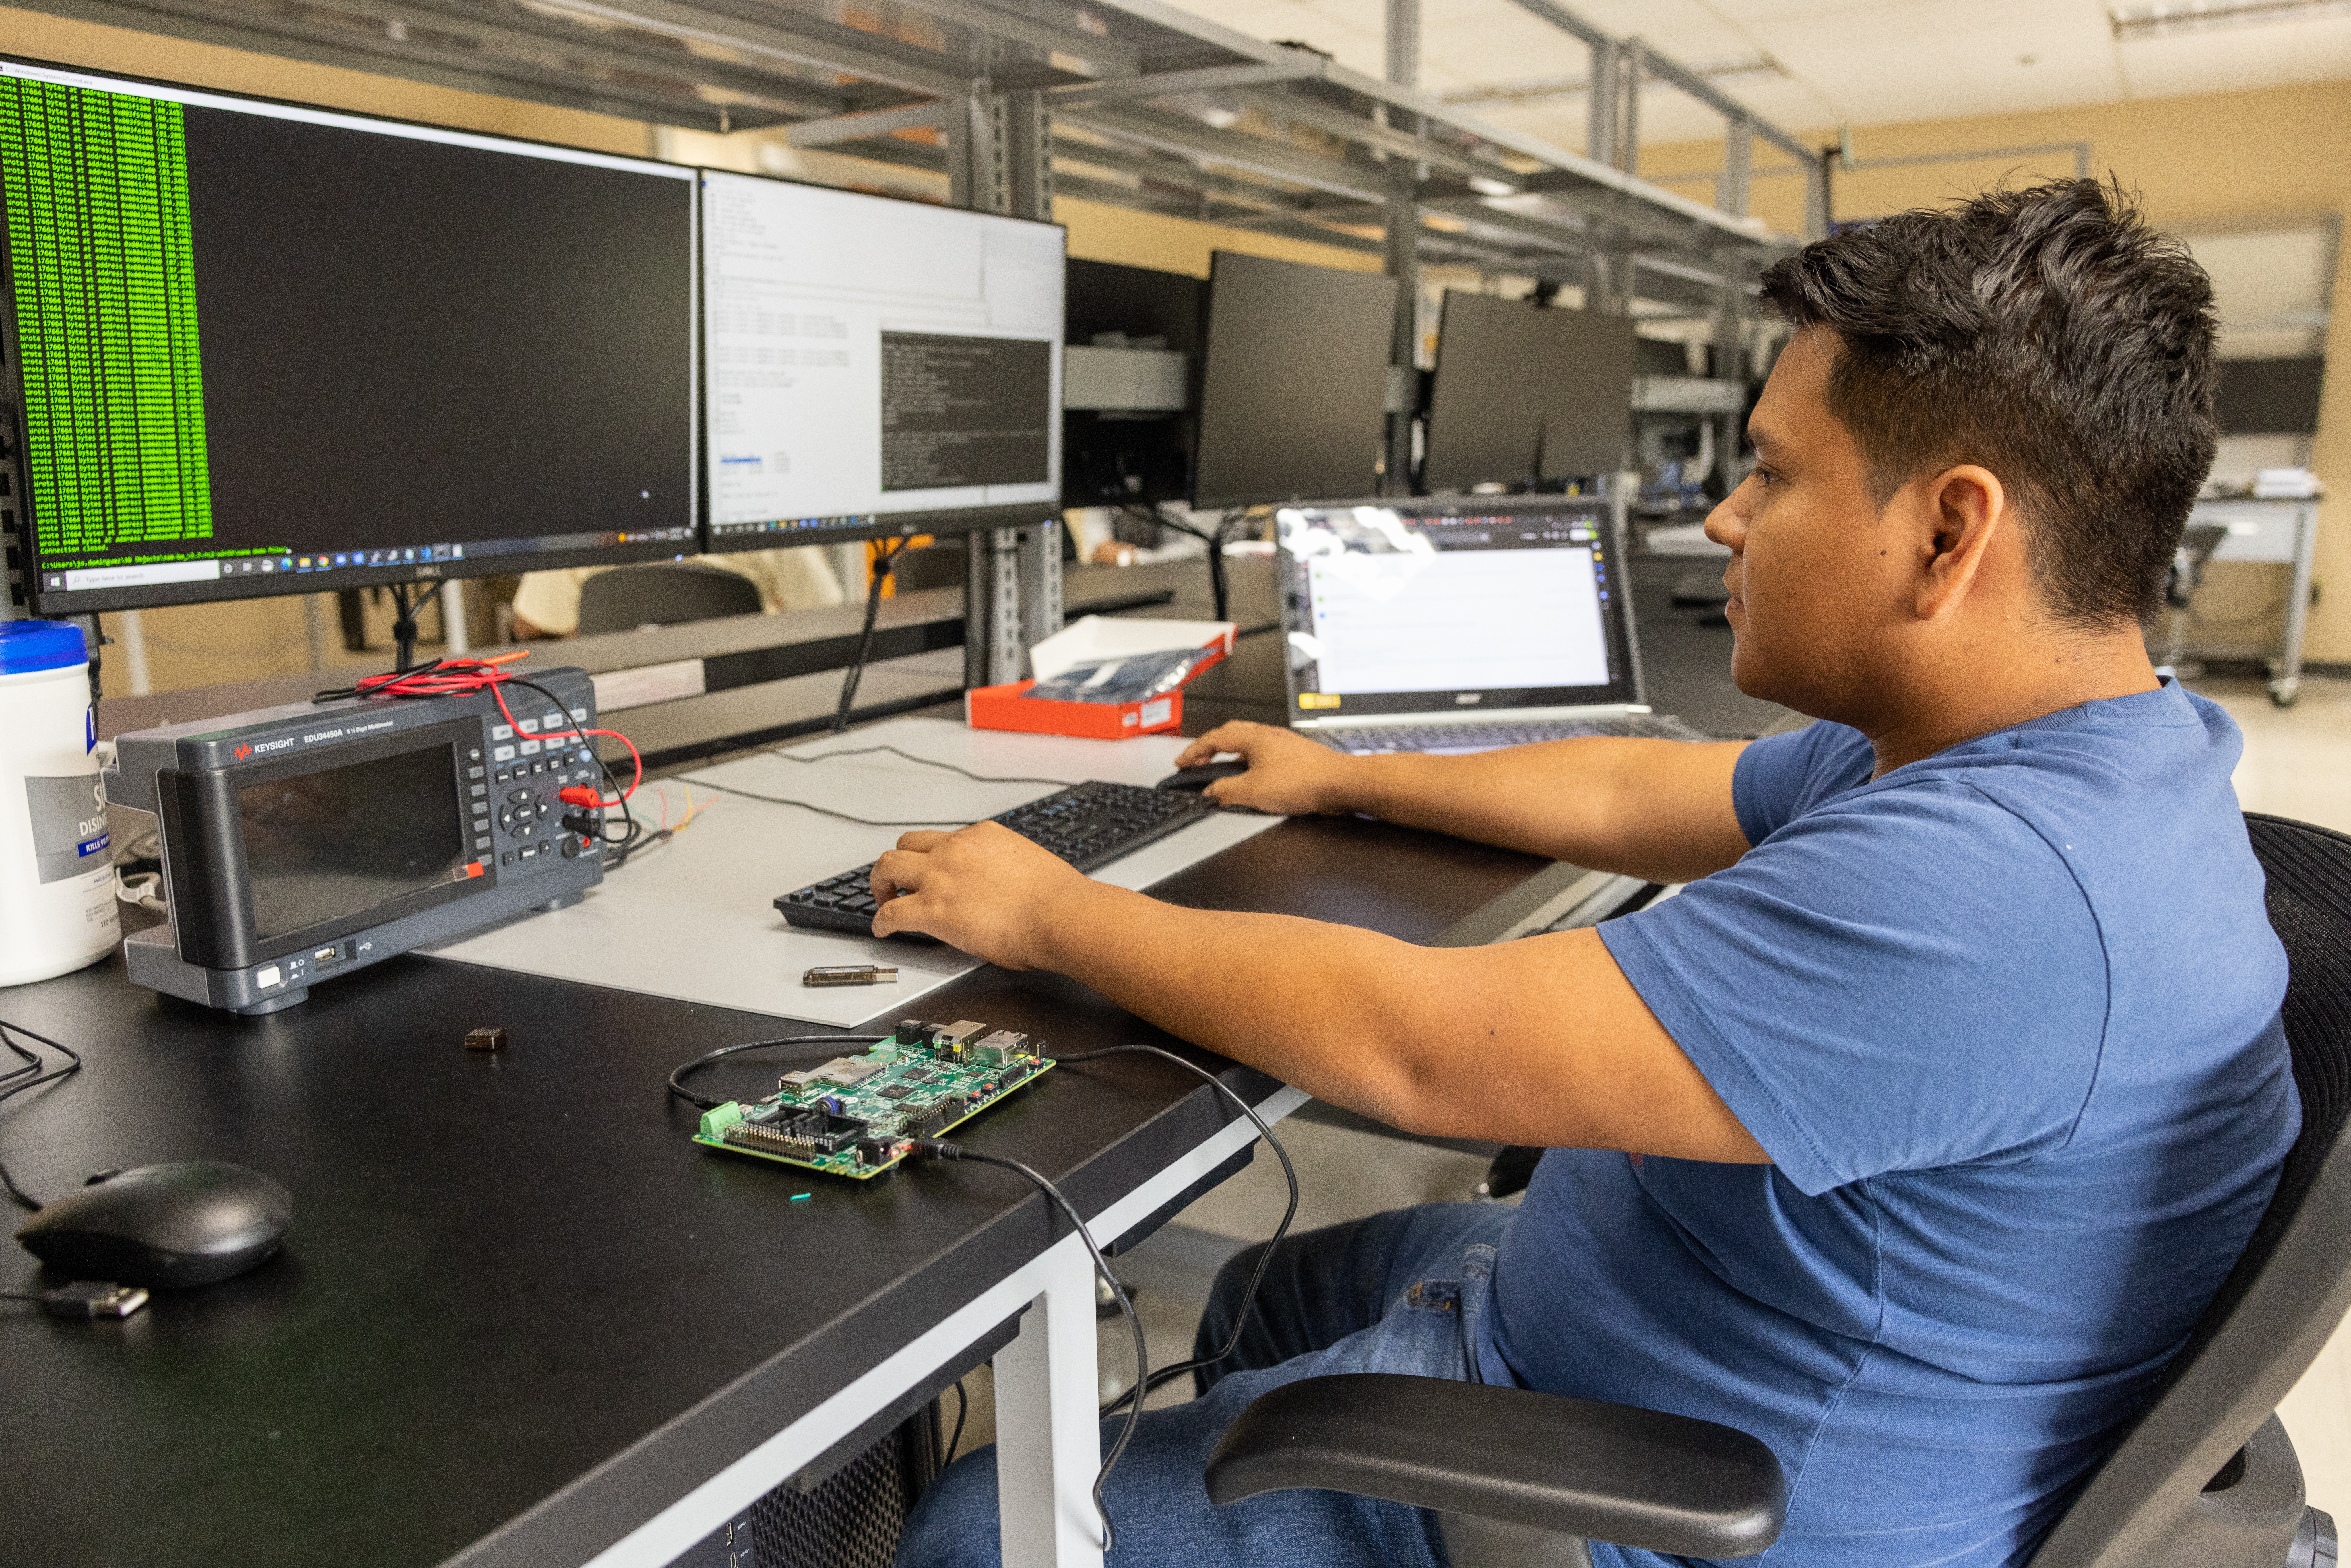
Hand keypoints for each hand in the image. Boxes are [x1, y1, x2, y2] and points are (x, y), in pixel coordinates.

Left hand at [869, 821, 1097, 968]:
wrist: (1058, 915)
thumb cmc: (1055, 898)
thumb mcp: (1028, 865)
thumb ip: (1007, 868)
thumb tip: (1005, 884)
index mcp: (983, 836)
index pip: (945, 840)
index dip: (935, 857)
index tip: (934, 870)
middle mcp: (956, 849)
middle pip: (908, 843)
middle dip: (898, 862)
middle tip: (897, 879)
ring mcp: (940, 876)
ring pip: (889, 866)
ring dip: (881, 882)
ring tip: (882, 898)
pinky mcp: (932, 909)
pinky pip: (891, 912)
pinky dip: (881, 920)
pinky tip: (883, 929)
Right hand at [1170, 721, 1357, 814]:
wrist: (1341, 784)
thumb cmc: (1305, 781)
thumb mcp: (1253, 791)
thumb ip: (1226, 791)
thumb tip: (1211, 792)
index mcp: (1254, 737)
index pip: (1213, 739)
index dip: (1193, 751)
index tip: (1182, 762)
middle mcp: (1268, 735)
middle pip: (1229, 735)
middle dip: (1209, 748)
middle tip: (1197, 761)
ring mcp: (1283, 744)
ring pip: (1248, 744)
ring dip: (1230, 756)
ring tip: (1221, 772)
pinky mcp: (1295, 757)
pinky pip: (1263, 755)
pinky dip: (1249, 764)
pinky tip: (1252, 780)